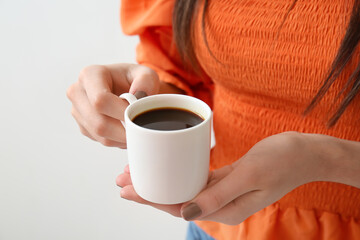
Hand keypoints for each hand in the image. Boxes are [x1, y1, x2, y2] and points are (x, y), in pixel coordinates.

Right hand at [67, 64, 159, 147]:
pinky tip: (126, 131)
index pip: (100, 100)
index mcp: (90, 75)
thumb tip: (138, 95)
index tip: (137, 117)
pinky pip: (100, 140)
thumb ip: (146, 80)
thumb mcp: (146, 73)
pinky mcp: (83, 126)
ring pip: (100, 134)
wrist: (126, 87)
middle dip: (123, 130)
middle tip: (141, 129)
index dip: (120, 113)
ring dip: (121, 137)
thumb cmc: (134, 79)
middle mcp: (78, 92)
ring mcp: (78, 111)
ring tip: (136, 129)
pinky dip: (117, 140)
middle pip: (98, 122)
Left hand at [116, 132, 324, 223]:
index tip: (127, 189)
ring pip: (182, 189)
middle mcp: (221, 204)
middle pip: (175, 199)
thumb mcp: (250, 177)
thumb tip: (184, 211)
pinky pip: (195, 179)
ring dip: (160, 182)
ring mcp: (223, 192)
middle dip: (148, 191)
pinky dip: (177, 175)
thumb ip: (217, 195)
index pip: (178, 207)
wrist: (304, 154)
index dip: (150, 199)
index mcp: (226, 209)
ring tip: (136, 174)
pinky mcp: (226, 179)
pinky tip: (166, 169)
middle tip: (122, 180)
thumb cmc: (282, 161)